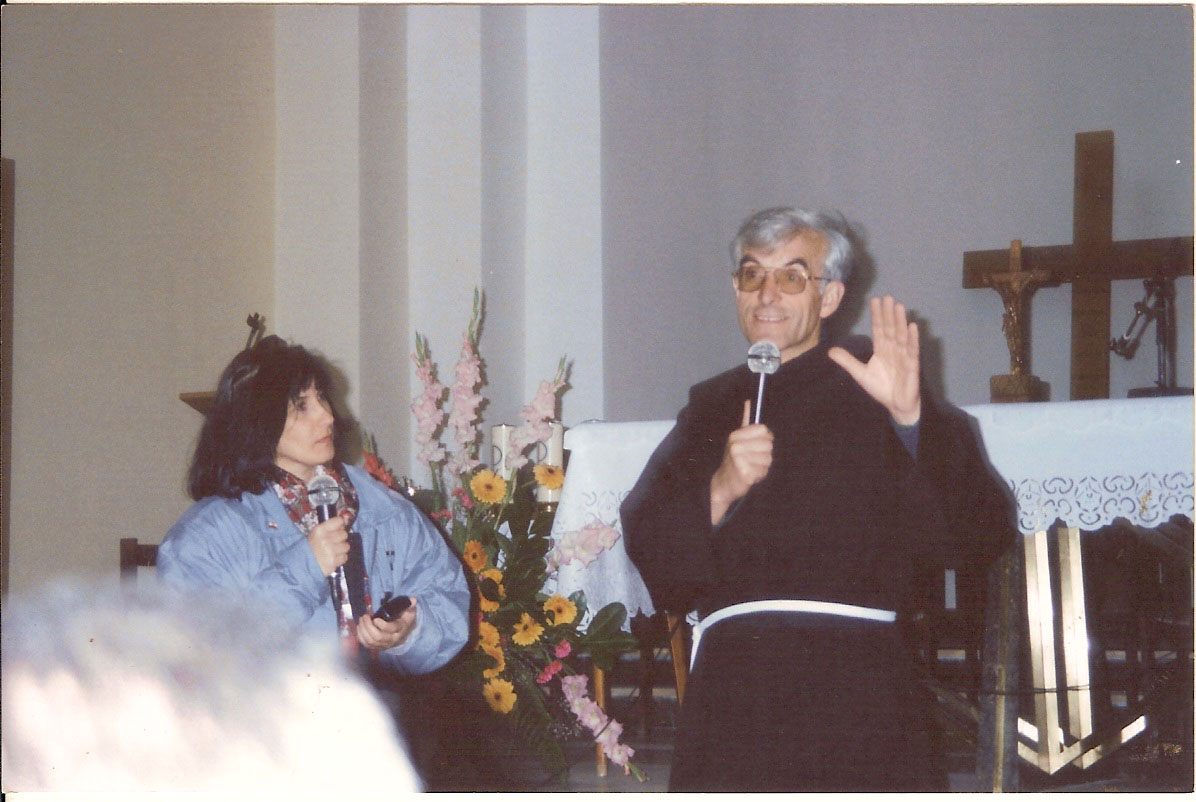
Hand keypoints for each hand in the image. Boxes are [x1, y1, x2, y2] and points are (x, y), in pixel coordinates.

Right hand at [307, 514, 349, 576]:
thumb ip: (331, 526)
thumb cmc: (311, 548)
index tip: (338, 529)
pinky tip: (333, 558)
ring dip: (341, 549)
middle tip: (333, 543)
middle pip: (344, 534)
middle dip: (340, 539)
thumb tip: (346, 518)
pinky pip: (345, 557)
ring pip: (346, 546)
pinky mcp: (334, 561)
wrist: (303, 564)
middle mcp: (325, 539)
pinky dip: (340, 558)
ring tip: (333, 552)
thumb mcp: (317, 534)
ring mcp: (330, 551)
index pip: (339, 521)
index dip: (340, 525)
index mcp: (320, 530)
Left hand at [357, 599, 417, 650]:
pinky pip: (367, 645)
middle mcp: (393, 639)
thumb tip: (412, 599)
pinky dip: (361, 637)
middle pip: (378, 637)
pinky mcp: (378, 647)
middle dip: (368, 626)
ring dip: (363, 630)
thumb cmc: (405, 619)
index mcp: (401, 629)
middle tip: (365, 616)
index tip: (375, 619)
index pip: (391, 629)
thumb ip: (410, 605)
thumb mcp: (410, 611)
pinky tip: (360, 627)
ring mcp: (385, 645)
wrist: (404, 633)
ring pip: (371, 641)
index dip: (382, 625)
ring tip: (361, 620)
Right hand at [710, 400, 773, 523]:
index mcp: (735, 435)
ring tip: (751, 467)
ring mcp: (739, 460)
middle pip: (768, 445)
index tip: (757, 446)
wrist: (723, 483)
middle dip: (765, 454)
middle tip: (752, 459)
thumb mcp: (737, 438)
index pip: (764, 430)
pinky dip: (759, 476)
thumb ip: (746, 420)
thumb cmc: (734, 460)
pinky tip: (750, 476)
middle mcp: (736, 446)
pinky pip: (763, 472)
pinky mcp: (744, 473)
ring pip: (768, 459)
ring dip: (762, 466)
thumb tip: (748, 400)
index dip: (766, 439)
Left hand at [828, 295, 921, 424]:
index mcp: (882, 349)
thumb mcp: (860, 374)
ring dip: (900, 321)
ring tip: (898, 306)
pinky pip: (912, 350)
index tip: (875, 300)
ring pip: (901, 335)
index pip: (879, 329)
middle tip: (887, 297)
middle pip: (890, 328)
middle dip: (888, 313)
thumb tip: (829, 351)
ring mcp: (903, 356)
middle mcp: (893, 349)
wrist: (896, 405)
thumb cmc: (881, 388)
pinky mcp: (912, 366)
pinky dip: (912, 339)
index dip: (877, 315)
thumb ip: (847, 361)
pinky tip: (912, 326)